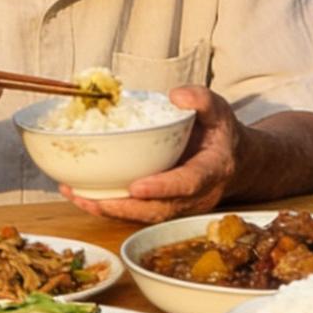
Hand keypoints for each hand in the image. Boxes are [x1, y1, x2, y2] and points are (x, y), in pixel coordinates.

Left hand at [60, 85, 242, 223]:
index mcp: (211, 170)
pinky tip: (82, 197)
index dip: (162, 188)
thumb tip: (176, 96)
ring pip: (144, 216)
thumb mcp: (218, 110)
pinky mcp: (163, 208)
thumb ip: (201, 100)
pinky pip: (136, 213)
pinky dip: (109, 207)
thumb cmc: (221, 134)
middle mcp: (195, 196)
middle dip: (125, 208)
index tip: (137, 187)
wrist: (233, 161)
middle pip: (159, 210)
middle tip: (95, 200)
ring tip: (79, 198)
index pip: (187, 183)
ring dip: (110, 211)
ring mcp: (179, 206)